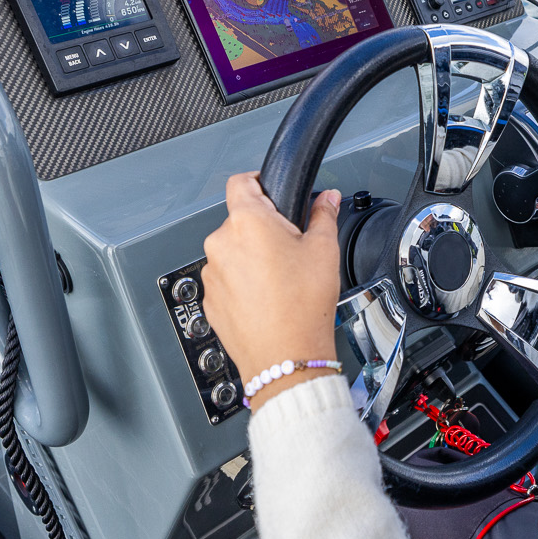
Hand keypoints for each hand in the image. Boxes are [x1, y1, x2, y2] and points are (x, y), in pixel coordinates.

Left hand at [202, 173, 343, 409]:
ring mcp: (212, 274)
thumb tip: (327, 199)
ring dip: (251, 258)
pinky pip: (227, 280)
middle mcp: (221, 243)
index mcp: (247, 222)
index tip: (270, 190)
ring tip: (280, 280)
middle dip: (264, 229)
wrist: (285, 357)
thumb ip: (323, 215)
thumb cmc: (302, 307)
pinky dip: (243, 284)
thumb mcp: (324, 251)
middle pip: (240, 221)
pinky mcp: (210, 300)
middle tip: (291, 248)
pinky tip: (267, 298)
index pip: (241, 181)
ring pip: (233, 252)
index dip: (259, 181)